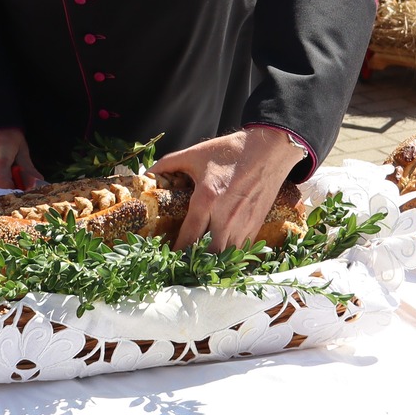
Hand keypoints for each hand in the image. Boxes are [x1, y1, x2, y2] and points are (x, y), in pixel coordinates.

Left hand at [153, 126, 305, 251]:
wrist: (269, 150)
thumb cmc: (230, 151)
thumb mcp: (195, 154)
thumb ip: (167, 164)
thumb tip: (147, 174)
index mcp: (207, 199)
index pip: (188, 238)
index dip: (176, 252)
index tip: (167, 258)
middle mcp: (226, 217)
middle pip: (208, 255)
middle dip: (194, 263)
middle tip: (182, 265)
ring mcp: (243, 224)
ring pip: (226, 257)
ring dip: (213, 261)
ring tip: (200, 263)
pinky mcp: (256, 226)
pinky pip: (241, 250)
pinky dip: (230, 254)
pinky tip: (220, 253)